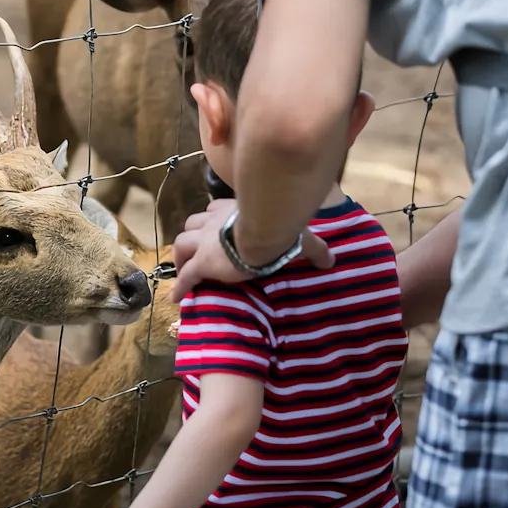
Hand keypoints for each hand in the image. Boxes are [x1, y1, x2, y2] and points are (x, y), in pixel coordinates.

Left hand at [169, 199, 332, 302]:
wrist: (264, 234)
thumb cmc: (281, 229)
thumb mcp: (299, 235)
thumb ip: (314, 247)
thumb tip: (331, 259)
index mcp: (232, 210)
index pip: (213, 210)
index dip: (210, 220)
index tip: (211, 228)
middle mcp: (213, 221)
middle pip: (191, 224)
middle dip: (191, 236)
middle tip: (193, 251)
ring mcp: (205, 242)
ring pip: (181, 244)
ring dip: (180, 257)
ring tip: (183, 270)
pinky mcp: (202, 262)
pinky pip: (186, 275)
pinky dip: (181, 286)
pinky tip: (177, 297)